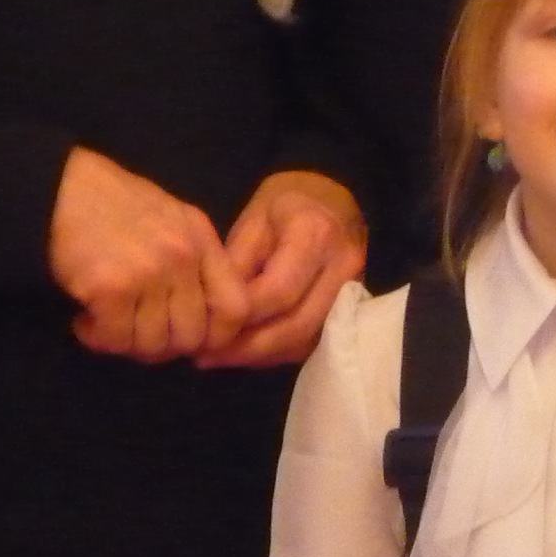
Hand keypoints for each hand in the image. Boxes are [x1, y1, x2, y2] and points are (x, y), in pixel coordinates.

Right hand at [47, 147, 249, 362]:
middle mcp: (183, 256)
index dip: (216, 337)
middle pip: (191, 336)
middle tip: (136, 333)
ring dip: (127, 343)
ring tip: (109, 322)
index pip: (235, 308)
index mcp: (201, 240)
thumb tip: (203, 325)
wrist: (61, 189)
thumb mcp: (172, 222)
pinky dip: (98, 338)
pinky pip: (115, 340)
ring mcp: (149, 272)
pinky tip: (86, 320)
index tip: (188, 342)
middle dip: (163, 346)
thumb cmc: (115, 207)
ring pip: (152, 345)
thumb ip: (194, 264)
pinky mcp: (111, 288)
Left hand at [198, 171, 367, 367]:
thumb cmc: (287, 202)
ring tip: (220, 357)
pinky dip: (277, 352)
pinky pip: (311, 342)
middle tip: (206, 356)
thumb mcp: (253, 220)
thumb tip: (211, 314)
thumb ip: (236, 265)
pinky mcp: (349, 310)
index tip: (203, 329)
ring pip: (304, 341)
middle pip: (295, 326)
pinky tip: (248, 351)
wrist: (335, 199)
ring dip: (260, 355)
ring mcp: (353, 291)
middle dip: (247, 348)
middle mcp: (342, 267)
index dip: (238, 317)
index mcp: (316, 235)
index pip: (277, 292)